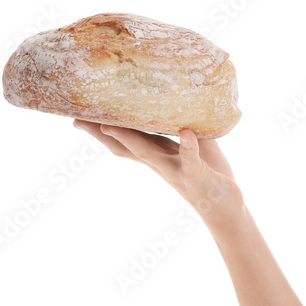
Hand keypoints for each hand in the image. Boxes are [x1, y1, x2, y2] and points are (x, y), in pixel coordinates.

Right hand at [73, 119, 243, 227]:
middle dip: (103, 133)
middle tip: (79, 121)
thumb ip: (183, 126)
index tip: (79, 115)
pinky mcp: (197, 176)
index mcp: (159, 154)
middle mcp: (161, 163)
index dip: (104, 128)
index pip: (127, 138)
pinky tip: (185, 133)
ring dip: (132, 139)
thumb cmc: (210, 173)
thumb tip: (178, 98)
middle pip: (127, 146)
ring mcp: (176, 170)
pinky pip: (191, 160)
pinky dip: (188, 147)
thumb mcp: (195, 145)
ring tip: (114, 125)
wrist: (226, 207)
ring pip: (149, 154)